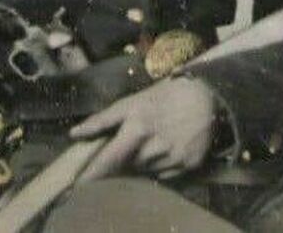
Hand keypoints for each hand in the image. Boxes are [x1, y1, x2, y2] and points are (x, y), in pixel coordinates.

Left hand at [70, 76, 217, 181]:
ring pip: (145, 172)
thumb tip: (75, 134)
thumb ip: (103, 119)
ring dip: (140, 164)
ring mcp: (173, 158)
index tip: (77, 187)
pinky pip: (164, 175)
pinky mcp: (188, 166)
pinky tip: (164, 150)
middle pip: (127, 168)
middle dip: (121, 164)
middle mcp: (154, 146)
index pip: (108, 159)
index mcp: (137, 127)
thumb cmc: (164, 96)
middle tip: (128, 148)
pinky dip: (158, 167)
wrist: (206, 96)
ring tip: (149, 144)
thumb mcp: (132, 101)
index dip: (92, 175)